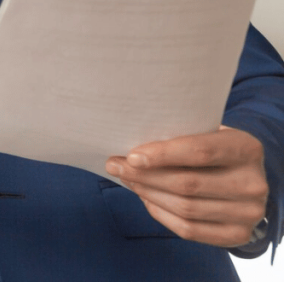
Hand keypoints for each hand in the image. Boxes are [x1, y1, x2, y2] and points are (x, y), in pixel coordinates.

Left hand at [105, 125, 267, 247]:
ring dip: (148, 194)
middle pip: (187, 184)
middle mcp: (253, 183)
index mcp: (246, 149)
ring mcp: (248, 213)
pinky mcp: (237, 235)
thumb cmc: (215, 149)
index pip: (199, 152)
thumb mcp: (207, 133)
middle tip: (115, 165)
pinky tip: (145, 199)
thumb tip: (129, 148)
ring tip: (127, 180)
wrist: (246, 178)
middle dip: (144, 175)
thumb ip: (179, 137)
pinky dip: (161, 214)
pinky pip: (189, 229)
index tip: (131, 156)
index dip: (162, 154)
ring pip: (185, 208)